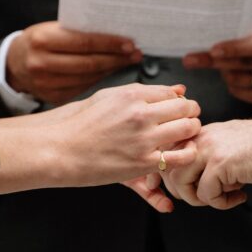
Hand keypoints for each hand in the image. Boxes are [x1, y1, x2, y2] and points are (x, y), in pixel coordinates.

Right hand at [7, 22, 142, 103]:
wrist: (14, 64)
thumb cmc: (38, 41)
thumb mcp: (52, 29)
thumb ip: (78, 32)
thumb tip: (115, 35)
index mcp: (42, 40)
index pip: (84, 42)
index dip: (110, 44)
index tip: (129, 43)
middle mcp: (41, 63)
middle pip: (89, 63)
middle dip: (116, 58)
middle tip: (135, 54)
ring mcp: (46, 84)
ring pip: (89, 78)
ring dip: (111, 70)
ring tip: (127, 61)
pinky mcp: (53, 98)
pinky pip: (84, 88)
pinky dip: (100, 80)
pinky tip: (110, 72)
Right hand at [47, 83, 200, 192]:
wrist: (59, 150)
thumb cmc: (80, 124)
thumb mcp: (109, 97)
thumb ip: (144, 92)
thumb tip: (177, 89)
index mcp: (132, 95)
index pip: (173, 93)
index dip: (181, 101)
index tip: (180, 108)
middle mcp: (140, 114)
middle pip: (186, 108)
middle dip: (191, 114)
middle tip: (188, 120)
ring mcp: (143, 139)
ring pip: (188, 129)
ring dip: (192, 132)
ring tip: (185, 136)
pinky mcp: (143, 162)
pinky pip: (181, 156)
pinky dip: (188, 153)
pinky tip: (182, 153)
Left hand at [159, 116, 251, 209]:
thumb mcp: (230, 147)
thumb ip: (210, 158)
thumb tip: (194, 183)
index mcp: (202, 133)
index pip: (169, 155)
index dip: (167, 177)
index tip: (178, 191)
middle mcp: (201, 138)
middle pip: (170, 172)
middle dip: (185, 193)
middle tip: (209, 197)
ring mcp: (209, 149)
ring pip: (182, 184)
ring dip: (201, 199)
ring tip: (224, 197)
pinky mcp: (220, 164)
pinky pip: (207, 195)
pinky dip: (223, 203)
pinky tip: (241, 195)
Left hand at [183, 23, 251, 107]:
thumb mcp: (246, 35)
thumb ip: (225, 41)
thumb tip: (189, 56)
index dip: (234, 49)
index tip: (212, 51)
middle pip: (245, 63)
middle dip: (219, 62)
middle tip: (193, 59)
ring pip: (241, 80)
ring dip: (225, 75)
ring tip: (223, 68)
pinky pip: (243, 93)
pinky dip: (232, 87)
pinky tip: (232, 79)